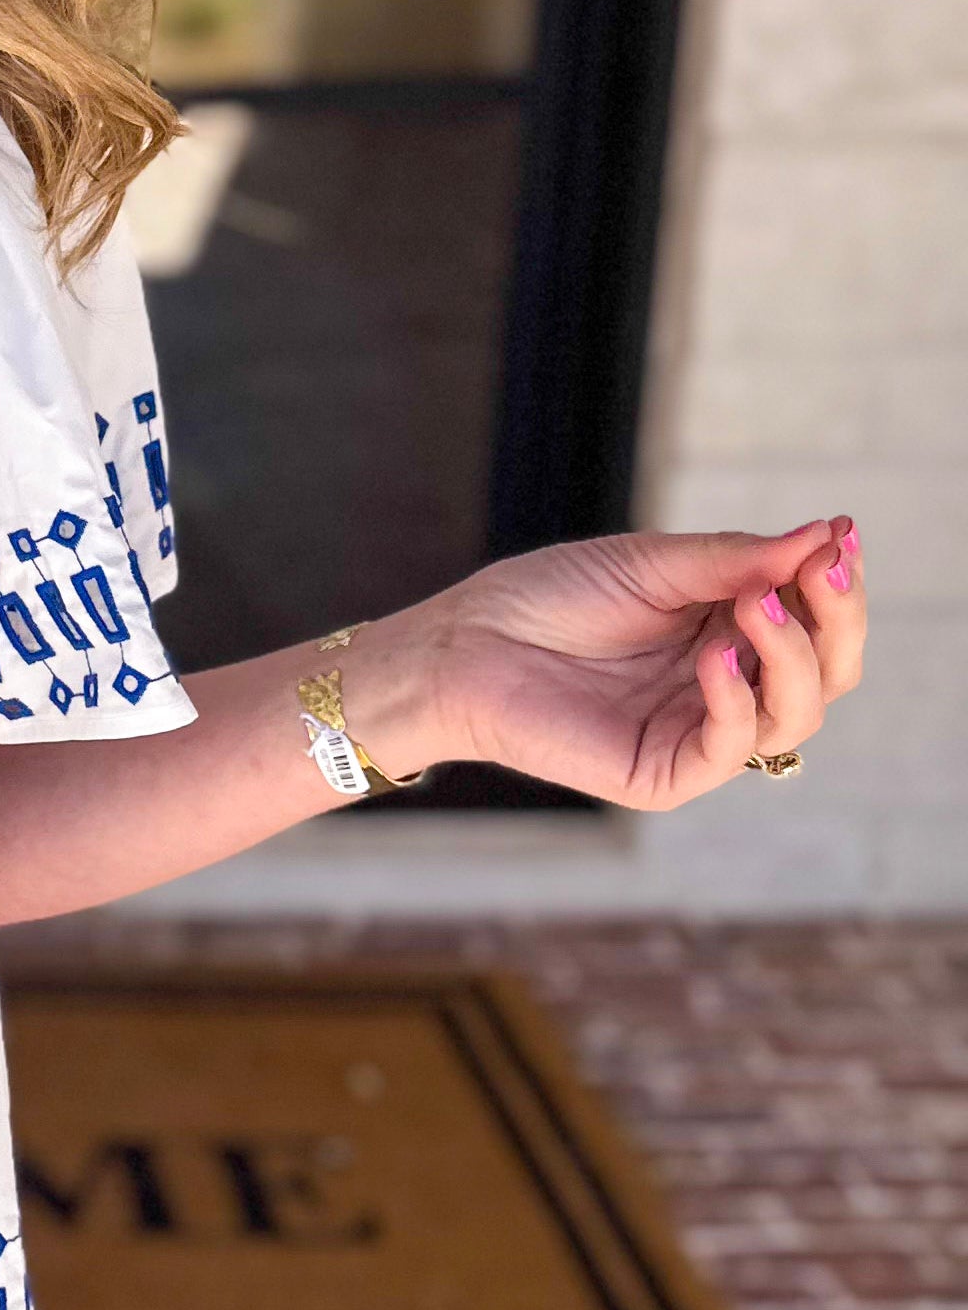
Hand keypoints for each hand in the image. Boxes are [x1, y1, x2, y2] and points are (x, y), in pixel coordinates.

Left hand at [421, 517, 863, 808]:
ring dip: (791, 654)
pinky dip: (735, 701)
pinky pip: (729, 749)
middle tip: (824, 570)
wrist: (468, 642)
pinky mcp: (665, 772)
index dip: (837, 586)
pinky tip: (714, 658)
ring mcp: (700, 732)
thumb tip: (827, 536)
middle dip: (837, 621)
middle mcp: (729, 685)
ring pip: (795, 715)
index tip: (842, 539)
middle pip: (826, 673)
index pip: (818, 622)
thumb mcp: (653, 564)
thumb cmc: (551, 598)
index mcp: (732, 632)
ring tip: (757, 603)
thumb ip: (736, 560)